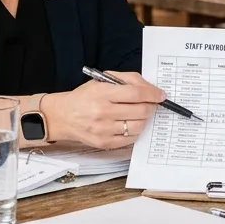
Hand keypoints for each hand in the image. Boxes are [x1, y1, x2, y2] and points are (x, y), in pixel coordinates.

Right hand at [41, 72, 162, 148]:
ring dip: (144, 119)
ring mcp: (104, 130)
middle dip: (151, 106)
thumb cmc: (84, 97)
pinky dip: (135, 130)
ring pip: (139, 126)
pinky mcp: (105, 143)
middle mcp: (103, 112)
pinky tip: (129, 124)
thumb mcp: (101, 80)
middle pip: (141, 111)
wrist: (63, 116)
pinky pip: (131, 138)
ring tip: (138, 114)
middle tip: (151, 104)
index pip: (136, 93)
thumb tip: (149, 88)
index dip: (153, 94)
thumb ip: (126, 80)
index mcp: (102, 93)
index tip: (160, 95)